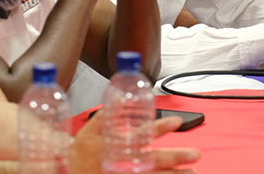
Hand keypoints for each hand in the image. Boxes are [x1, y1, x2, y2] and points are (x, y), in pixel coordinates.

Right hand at [71, 111, 200, 173]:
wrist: (68, 173)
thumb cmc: (80, 153)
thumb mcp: (88, 131)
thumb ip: (105, 116)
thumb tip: (119, 98)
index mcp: (117, 147)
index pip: (143, 135)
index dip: (161, 127)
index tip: (177, 122)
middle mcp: (125, 164)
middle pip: (155, 161)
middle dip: (177, 157)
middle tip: (195, 154)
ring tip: (192, 172)